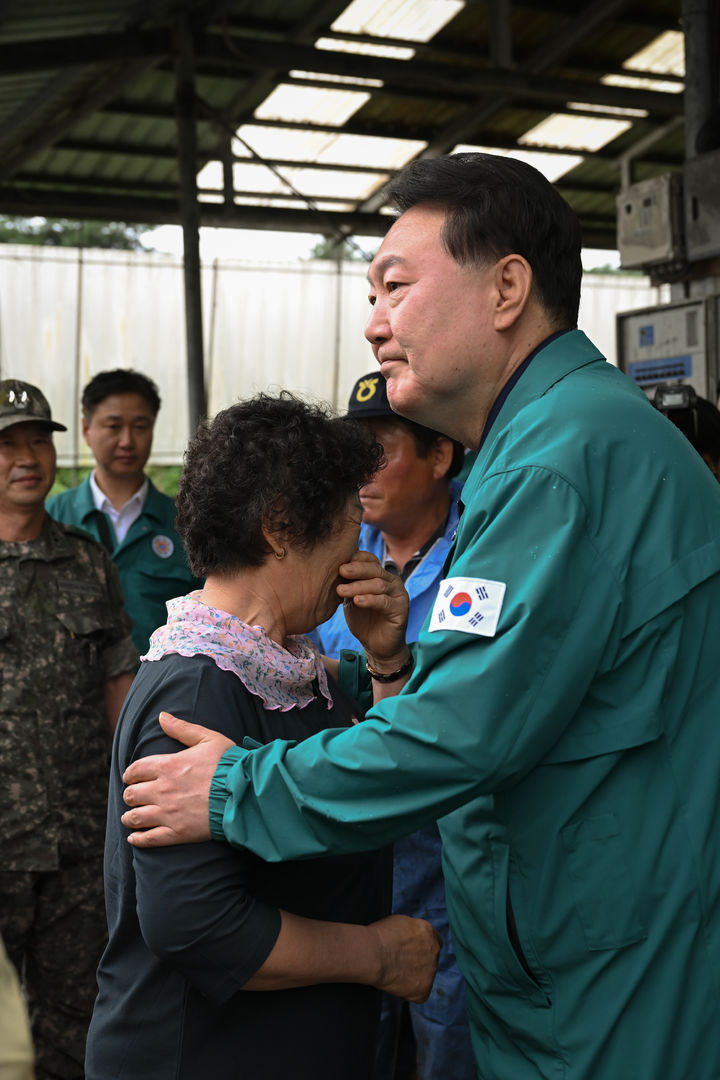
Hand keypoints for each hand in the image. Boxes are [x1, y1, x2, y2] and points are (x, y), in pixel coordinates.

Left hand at [121, 712, 234, 846]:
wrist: (245, 792)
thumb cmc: (229, 764)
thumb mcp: (208, 739)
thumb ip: (182, 728)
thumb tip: (162, 716)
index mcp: (168, 765)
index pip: (135, 770)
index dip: (130, 774)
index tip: (130, 777)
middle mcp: (162, 789)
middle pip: (131, 794)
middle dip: (129, 795)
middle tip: (133, 796)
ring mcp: (168, 813)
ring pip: (135, 817)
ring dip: (129, 817)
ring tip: (130, 817)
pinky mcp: (177, 833)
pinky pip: (148, 839)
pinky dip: (137, 839)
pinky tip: (134, 837)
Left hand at [337, 550, 408, 664]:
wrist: (377, 646)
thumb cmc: (363, 620)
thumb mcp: (351, 599)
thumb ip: (348, 584)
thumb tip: (333, 568)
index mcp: (380, 575)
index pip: (370, 559)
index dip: (356, 558)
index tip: (339, 562)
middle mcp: (392, 581)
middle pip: (374, 569)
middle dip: (356, 569)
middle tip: (340, 570)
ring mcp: (398, 594)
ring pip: (378, 585)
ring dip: (358, 586)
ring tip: (341, 590)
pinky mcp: (401, 609)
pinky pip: (385, 602)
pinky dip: (369, 600)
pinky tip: (357, 601)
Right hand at [370, 914, 440, 1002]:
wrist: (372, 954)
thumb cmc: (379, 936)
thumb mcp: (401, 923)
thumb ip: (412, 931)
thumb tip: (410, 938)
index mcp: (428, 931)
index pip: (434, 941)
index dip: (423, 947)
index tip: (412, 951)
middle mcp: (434, 950)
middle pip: (431, 960)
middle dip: (419, 963)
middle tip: (400, 964)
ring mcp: (431, 971)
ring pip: (425, 977)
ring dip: (413, 977)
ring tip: (393, 972)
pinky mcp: (424, 990)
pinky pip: (418, 994)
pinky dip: (408, 992)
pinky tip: (395, 983)